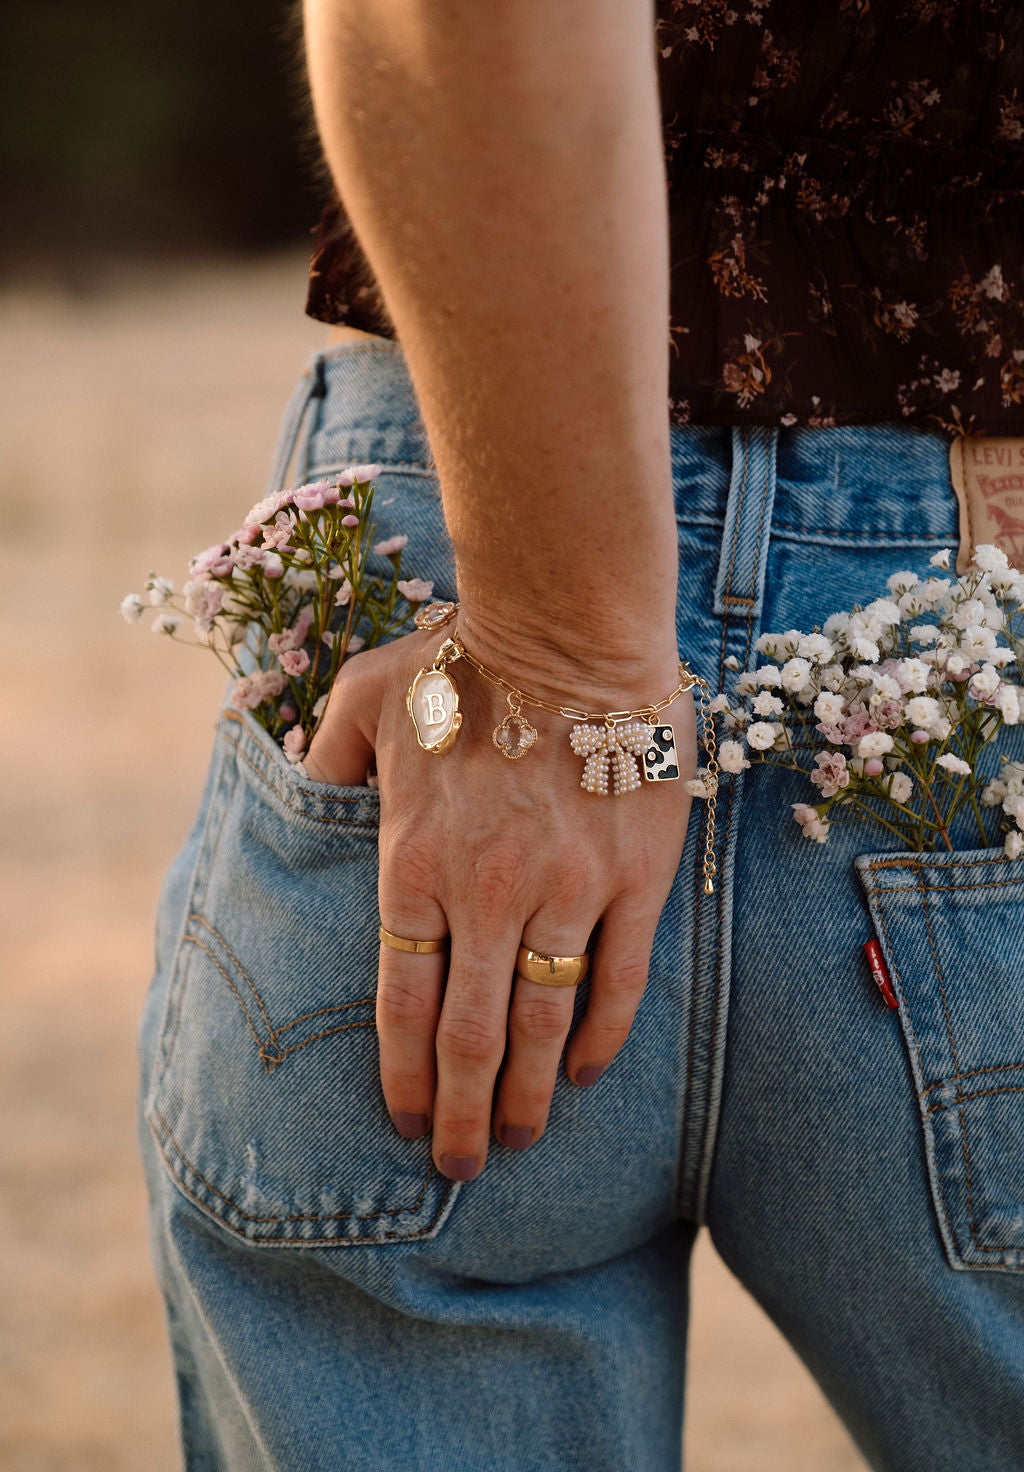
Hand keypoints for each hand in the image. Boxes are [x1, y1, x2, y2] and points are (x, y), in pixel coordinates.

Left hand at [304, 622, 695, 1179]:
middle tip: (463, 1165)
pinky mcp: (634, 877)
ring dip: (532, 1093)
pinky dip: (603, 1036)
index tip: (406, 1119)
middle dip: (465, 1112)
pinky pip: (620, 978)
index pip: (402, 999)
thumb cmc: (462, 658)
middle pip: (472, 1033)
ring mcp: (567, 890)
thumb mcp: (362, 698)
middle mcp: (487, 893)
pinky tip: (589, 1075)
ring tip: (524, 1140)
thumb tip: (286, 781)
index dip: (403, 1072)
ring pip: (546, 1019)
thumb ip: (322, 758)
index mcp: (414, 863)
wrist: (569, 624)